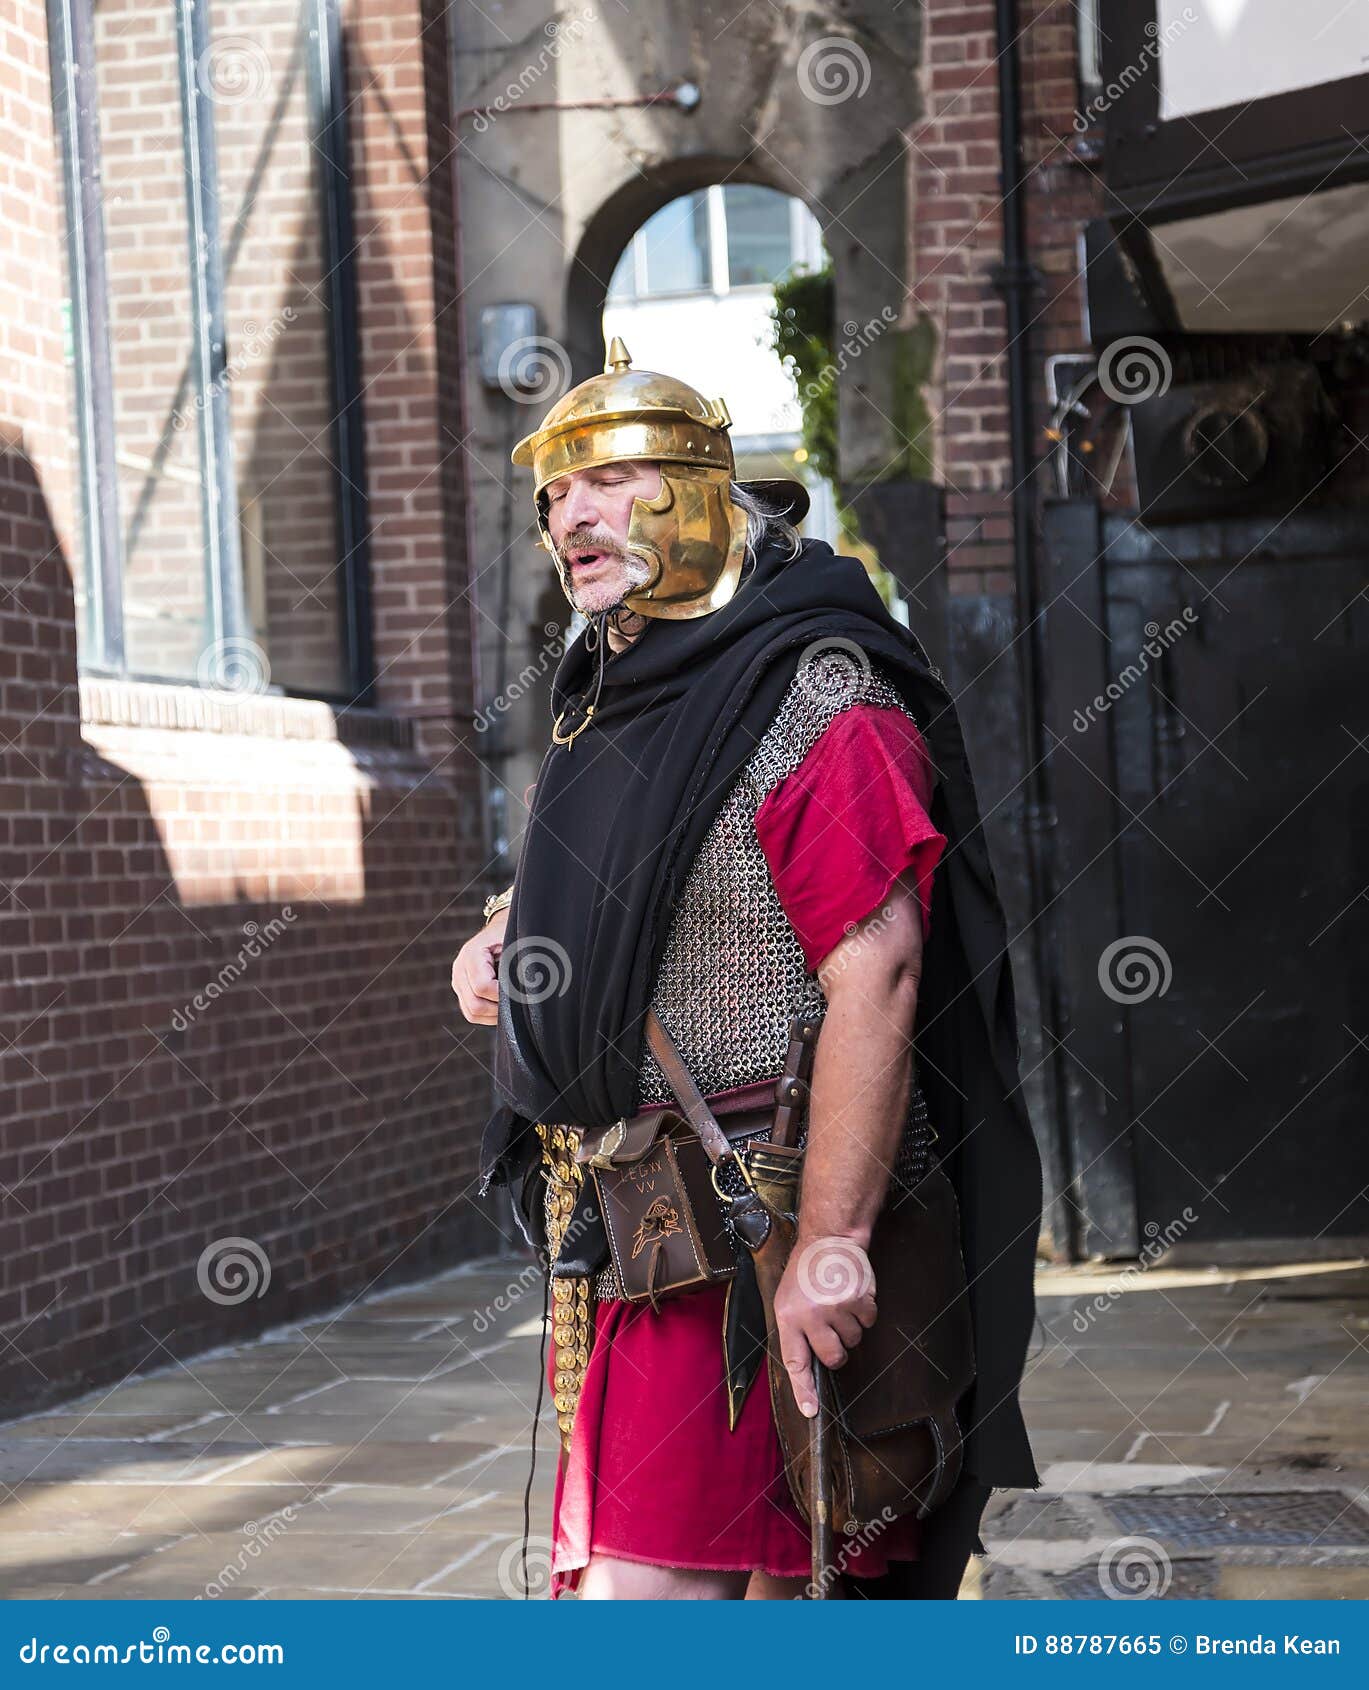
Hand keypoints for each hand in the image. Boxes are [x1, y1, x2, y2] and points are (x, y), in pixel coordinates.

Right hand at [451, 908, 508, 1024]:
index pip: (483, 987)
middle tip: (517, 1003)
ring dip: (493, 1014)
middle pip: (475, 1004)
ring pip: (472, 1013)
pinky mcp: (461, 991)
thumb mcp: (516, 943)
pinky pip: (471, 1013)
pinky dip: (488, 1015)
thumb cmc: (510, 935)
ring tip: (511, 1006)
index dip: (503, 995)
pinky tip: (502, 1007)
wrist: (498, 929)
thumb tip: (528, 987)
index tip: (519, 992)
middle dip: (499, 1008)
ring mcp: (458, 981)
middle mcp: (460, 969)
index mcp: (472, 954)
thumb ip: (518, 964)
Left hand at [773, 1235, 876, 1417]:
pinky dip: (865, 1312)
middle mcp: (811, 1315)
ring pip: (854, 1340)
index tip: (811, 1412)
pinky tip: (852, 1294)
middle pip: (834, 1358)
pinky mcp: (858, 1299)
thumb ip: (796, 1332)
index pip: (796, 1363)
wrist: (828, 1239)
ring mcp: (836, 1308)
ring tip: (838, 1301)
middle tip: (831, 1327)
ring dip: (850, 1326)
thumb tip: (807, 1369)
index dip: (804, 1391)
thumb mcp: (787, 1300)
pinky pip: (869, 1322)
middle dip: (837, 1349)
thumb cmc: (805, 1272)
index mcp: (789, 1318)